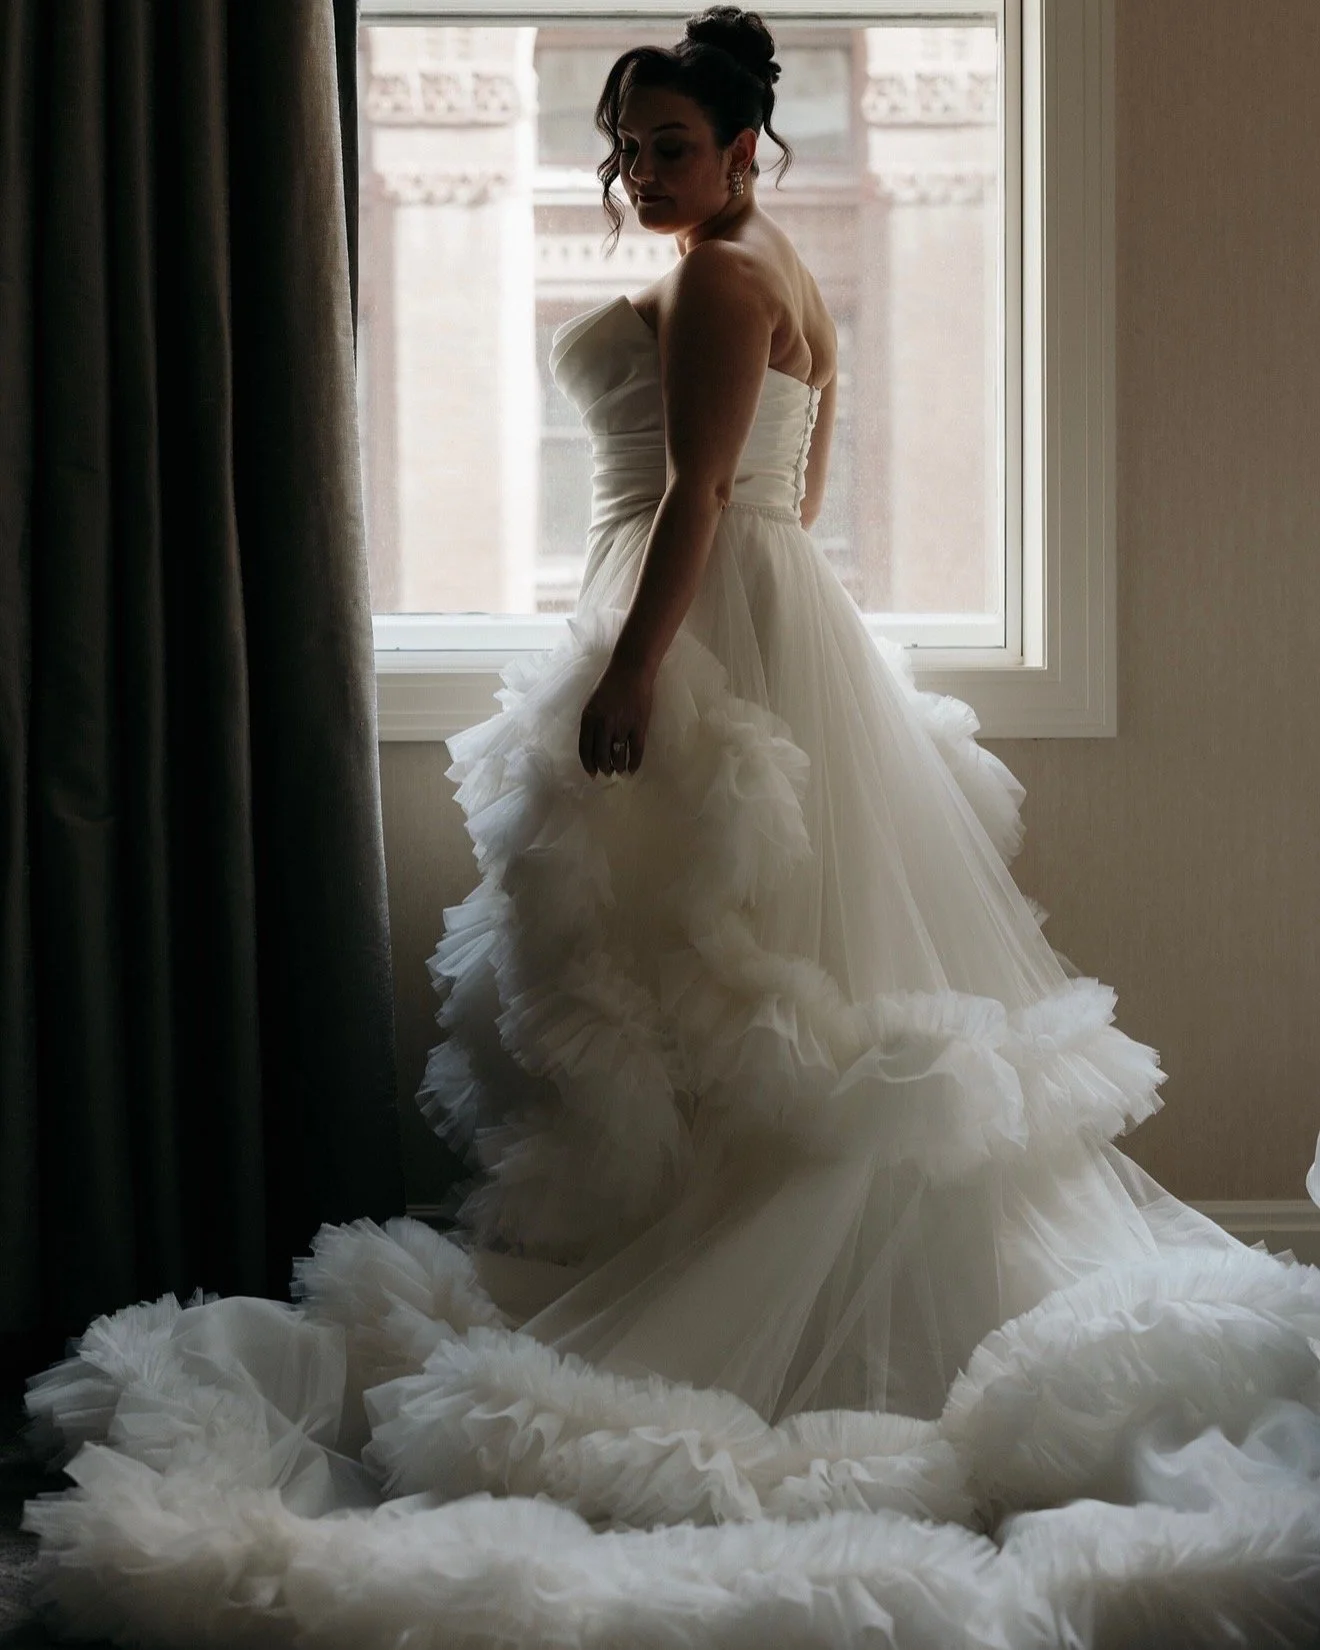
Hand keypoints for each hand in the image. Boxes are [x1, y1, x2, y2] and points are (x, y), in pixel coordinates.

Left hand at [579, 658, 652, 776]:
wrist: (631, 670)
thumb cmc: (610, 685)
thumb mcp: (592, 703)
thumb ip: (591, 723)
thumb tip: (593, 744)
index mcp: (589, 718)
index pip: (585, 749)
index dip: (588, 764)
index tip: (591, 773)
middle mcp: (603, 725)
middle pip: (601, 756)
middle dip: (604, 768)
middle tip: (607, 773)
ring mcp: (622, 726)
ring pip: (618, 756)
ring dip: (618, 767)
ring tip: (620, 770)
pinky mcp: (639, 726)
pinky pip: (636, 751)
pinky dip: (634, 763)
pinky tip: (632, 769)